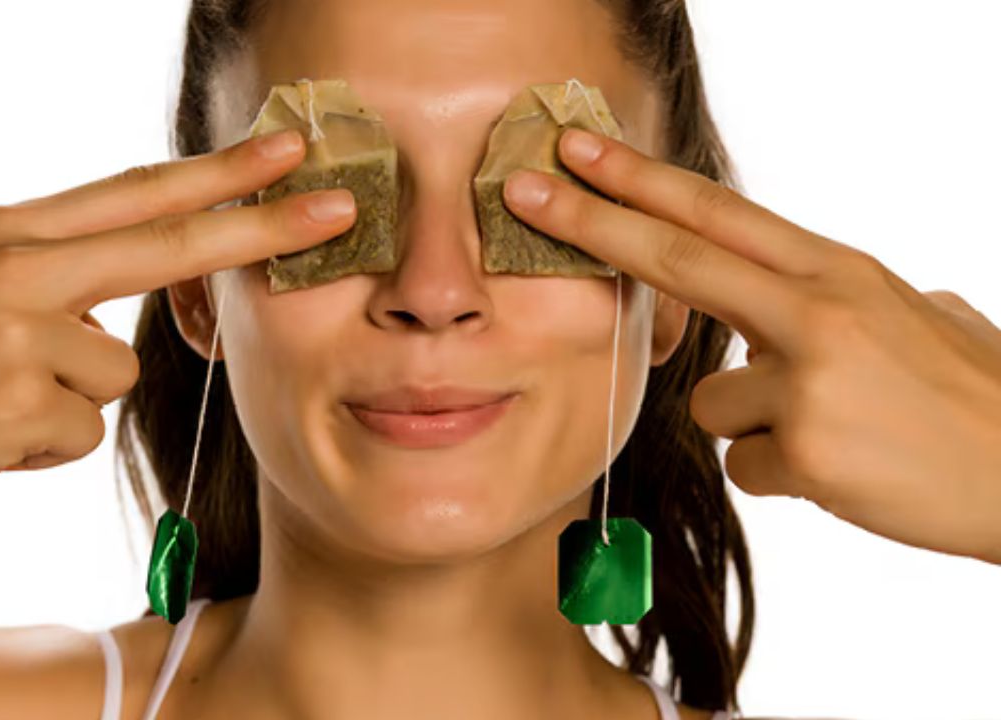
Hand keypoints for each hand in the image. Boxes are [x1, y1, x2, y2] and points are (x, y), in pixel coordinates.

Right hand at [0, 128, 355, 529]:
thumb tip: (120, 303)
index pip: (135, 192)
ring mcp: (17, 329)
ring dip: (70, 399)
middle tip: (340, 208)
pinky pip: (80, 429)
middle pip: (167, 241)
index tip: (285, 152)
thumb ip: (50, 277)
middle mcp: (18, 265)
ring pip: (117, 368)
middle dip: (261, 225)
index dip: (217, 173)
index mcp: (9, 231)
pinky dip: (41, 445)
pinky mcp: (18, 399)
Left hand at [501, 127, 1000, 564]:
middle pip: (677, 257)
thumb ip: (845, 299)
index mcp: (838, 271)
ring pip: (709, 403)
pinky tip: (843, 473)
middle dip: (589, 223)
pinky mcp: (806, 450)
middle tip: (521, 193)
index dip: (639, 181)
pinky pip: (745, 465)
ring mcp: (809, 379)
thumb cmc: (976, 396)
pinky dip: (783, 476)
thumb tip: (808, 296)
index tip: (577, 151)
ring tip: (836, 433)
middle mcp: (817, 311)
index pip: (717, 214)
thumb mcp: (916, 316)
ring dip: (755, 426)